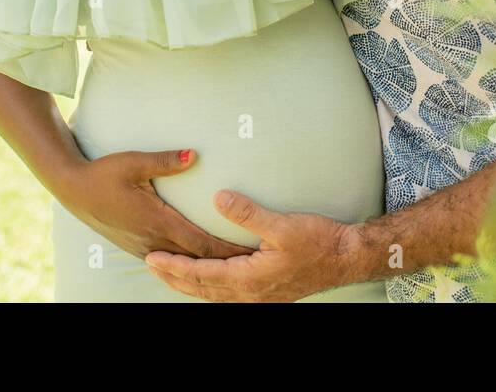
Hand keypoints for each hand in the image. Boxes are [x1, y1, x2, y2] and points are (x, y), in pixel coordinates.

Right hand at [54, 149, 254, 261]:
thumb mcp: (134, 162)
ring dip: (208, 267)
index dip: (227, 250)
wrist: (73, 189)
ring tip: (236, 270)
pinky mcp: (137, 247)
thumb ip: (166, 161)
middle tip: (255, 266)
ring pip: (183, 264)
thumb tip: (194, 155)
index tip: (251, 252)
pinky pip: (169, 262)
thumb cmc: (104, 172)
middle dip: (226, 263)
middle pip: (197, 258)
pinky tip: (202, 268)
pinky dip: (189, 266)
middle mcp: (152, 240)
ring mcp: (144, 247)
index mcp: (156, 221)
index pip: (200, 242)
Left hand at [144, 190, 364, 301]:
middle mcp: (251, 294)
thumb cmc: (318, 241)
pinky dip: (211, 289)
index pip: (202, 274)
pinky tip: (208, 282)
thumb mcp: (282, 224)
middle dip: (175, 278)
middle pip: (203, 289)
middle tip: (150, 265)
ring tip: (170, 274)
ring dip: (190, 285)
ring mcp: (260, 297)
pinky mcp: (267, 294)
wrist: (345, 258)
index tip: (153, 257)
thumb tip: (217, 197)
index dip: (175, 266)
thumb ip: (247, 213)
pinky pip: (229, 296)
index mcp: (250, 278)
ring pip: (215, 295)